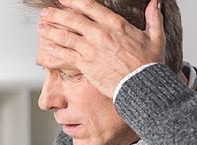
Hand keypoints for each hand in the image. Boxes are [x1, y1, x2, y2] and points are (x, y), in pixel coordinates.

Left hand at [38, 0, 164, 97]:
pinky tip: (46, 46)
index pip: (90, 6)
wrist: (142, 85)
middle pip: (72, 19)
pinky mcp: (85, 65)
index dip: (74, 1)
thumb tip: (155, 3)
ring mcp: (90, 49)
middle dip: (56, 14)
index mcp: (115, 24)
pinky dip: (55, 49)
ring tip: (41, 27)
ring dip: (51, 30)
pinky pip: (66, 54)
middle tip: (45, 12)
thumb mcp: (156, 36)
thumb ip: (153, 17)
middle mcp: (100, 34)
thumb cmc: (149, 63)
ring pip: (65, 36)